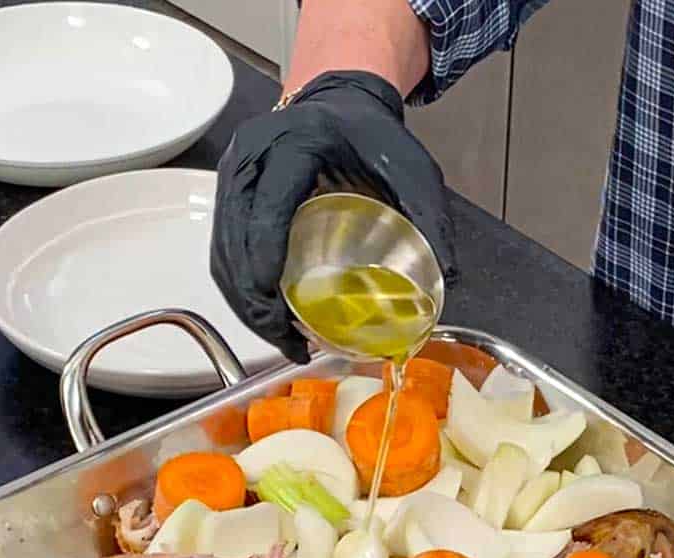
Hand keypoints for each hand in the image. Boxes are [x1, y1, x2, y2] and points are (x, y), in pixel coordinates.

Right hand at [211, 71, 456, 363]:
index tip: (273, 299)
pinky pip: (224, 251)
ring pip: (223, 251)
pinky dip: (240, 290)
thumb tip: (449, 275)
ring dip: (243, 303)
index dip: (263, 253)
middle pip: (235, 238)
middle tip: (285, 339)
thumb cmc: (371, 135)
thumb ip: (429, 216)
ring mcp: (234, 176)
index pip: (267, 205)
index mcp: (292, 145)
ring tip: (279, 338)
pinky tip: (267, 317)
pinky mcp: (229, 195)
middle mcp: (252, 157)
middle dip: (253, 299)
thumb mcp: (410, 167)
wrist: (340, 102)